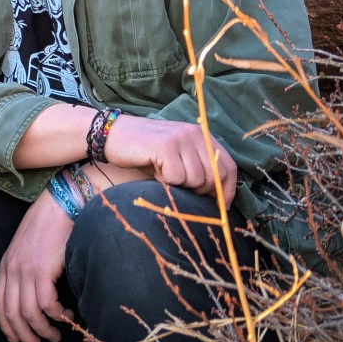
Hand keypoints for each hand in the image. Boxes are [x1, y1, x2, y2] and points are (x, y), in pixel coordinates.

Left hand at [0, 189, 74, 341]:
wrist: (60, 205)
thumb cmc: (48, 225)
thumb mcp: (28, 248)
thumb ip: (25, 269)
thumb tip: (35, 296)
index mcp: (6, 265)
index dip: (7, 325)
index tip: (17, 339)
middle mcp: (12, 270)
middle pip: (11, 314)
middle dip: (24, 335)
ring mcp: (26, 270)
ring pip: (29, 313)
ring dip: (42, 330)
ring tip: (55, 335)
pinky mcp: (42, 270)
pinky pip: (46, 304)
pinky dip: (55, 315)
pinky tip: (65, 315)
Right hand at [105, 116, 237, 206]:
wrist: (113, 134)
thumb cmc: (145, 151)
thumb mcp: (176, 156)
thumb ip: (197, 167)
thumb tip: (217, 198)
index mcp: (201, 135)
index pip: (228, 166)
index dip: (227, 190)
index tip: (221, 208)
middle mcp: (195, 134)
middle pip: (215, 176)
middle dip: (201, 191)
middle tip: (181, 188)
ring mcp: (180, 139)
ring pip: (195, 180)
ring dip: (180, 186)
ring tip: (164, 175)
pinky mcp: (165, 146)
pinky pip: (176, 178)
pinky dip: (165, 182)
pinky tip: (155, 172)